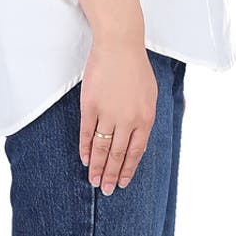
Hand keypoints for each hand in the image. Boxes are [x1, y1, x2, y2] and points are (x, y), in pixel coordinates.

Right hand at [79, 38, 157, 194]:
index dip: (127, 169)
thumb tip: (141, 137)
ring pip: (101, 147)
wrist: (120, 45)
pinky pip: (86, 132)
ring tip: (92, 180)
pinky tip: (84, 158)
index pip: (136, 152)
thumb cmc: (136, 66)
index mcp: (145, 118)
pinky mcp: (90, 105)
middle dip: (110, 174)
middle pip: (118, 154)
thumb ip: (145, 116)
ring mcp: (108, 113)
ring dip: (97, 166)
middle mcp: (128, 119)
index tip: (121, 183)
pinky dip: (85, 148)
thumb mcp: (150, 93)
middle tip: (105, 190)